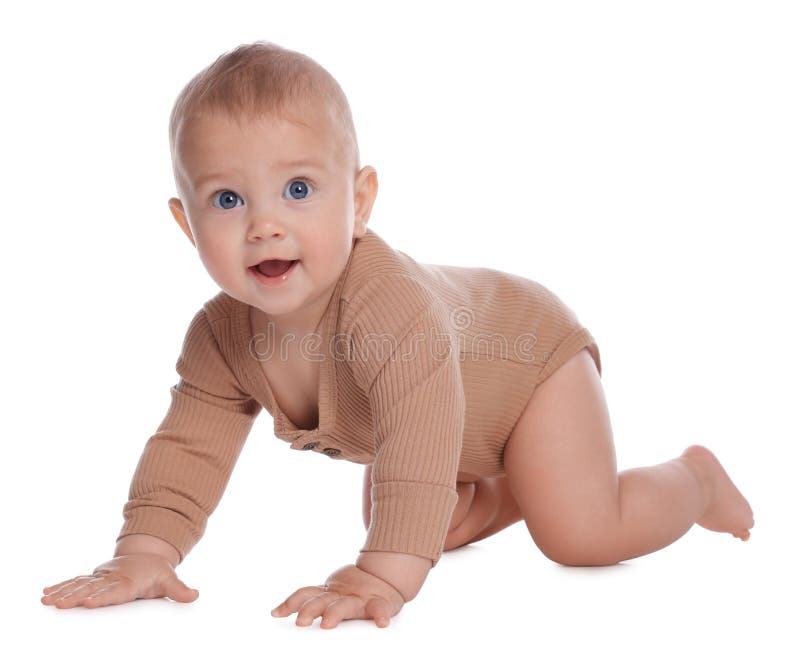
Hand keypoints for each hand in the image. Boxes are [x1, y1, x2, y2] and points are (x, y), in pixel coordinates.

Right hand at [41, 554, 198, 608]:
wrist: (146, 555)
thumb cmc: (156, 572)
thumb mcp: (170, 580)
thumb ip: (179, 590)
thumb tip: (195, 595)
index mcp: (129, 581)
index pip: (115, 591)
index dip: (102, 596)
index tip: (87, 602)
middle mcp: (112, 578)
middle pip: (92, 588)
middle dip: (75, 596)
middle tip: (59, 604)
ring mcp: (101, 577)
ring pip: (80, 584)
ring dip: (63, 592)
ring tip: (46, 600)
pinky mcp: (94, 578)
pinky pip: (75, 582)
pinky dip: (61, 587)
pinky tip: (45, 593)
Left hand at [270, 564, 404, 628]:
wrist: (386, 578)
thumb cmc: (354, 593)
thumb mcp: (332, 595)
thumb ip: (310, 601)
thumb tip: (275, 613)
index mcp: (328, 594)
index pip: (306, 594)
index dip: (291, 602)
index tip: (275, 613)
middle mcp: (341, 596)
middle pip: (321, 601)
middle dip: (309, 610)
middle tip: (299, 621)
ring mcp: (360, 600)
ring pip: (344, 606)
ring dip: (334, 614)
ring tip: (326, 624)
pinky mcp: (379, 603)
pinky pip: (380, 610)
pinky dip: (380, 616)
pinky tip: (381, 623)